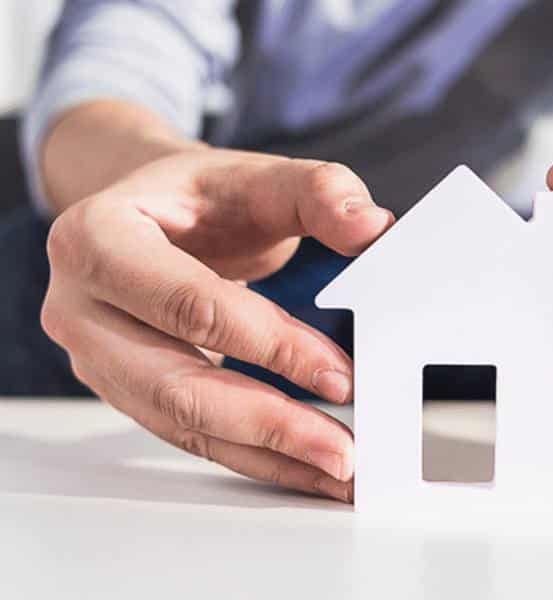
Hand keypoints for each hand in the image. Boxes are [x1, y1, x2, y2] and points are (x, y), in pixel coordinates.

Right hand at [41, 149, 393, 501]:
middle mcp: (79, 307)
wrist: (149, 211)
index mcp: (97, 238)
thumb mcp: (256, 175)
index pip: (192, 306)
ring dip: (263, 454)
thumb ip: (319, 191)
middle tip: (342, 453)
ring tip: (334, 469)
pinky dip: (248, 453)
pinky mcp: (122, 388)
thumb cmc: (199, 196)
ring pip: (180, 424)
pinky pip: (186, 432)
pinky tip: (300, 464)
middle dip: (268, 425)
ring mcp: (93, 356)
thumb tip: (370, 227)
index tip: (340, 376)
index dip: (270, 346)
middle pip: (176, 385)